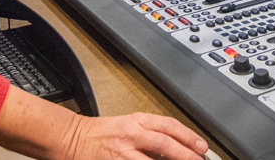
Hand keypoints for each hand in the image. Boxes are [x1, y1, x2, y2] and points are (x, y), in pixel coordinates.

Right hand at [65, 112, 207, 159]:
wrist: (73, 139)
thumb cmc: (101, 133)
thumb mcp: (128, 125)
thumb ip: (151, 134)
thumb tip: (179, 147)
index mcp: (136, 121)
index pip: (167, 125)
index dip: (188, 136)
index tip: (202, 146)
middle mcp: (131, 135)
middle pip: (163, 143)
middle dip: (185, 154)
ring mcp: (123, 154)